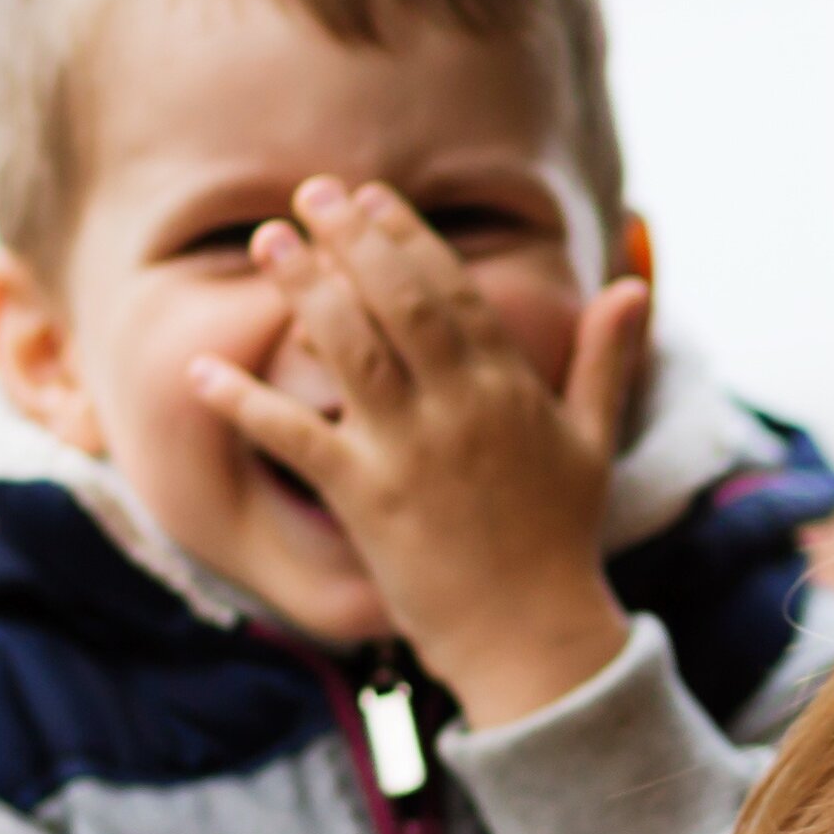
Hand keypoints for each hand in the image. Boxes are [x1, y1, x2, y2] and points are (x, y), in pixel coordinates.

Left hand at [189, 175, 649, 727]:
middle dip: (350, 239)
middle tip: (309, 193)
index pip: (452, 290)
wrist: (534, 640)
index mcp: (510, 388)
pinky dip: (245, 403)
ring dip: (303, 289)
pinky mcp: (367, 499)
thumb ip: (605, 360)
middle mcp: (459, 408)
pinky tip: (200, 370)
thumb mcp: (594, 443)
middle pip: (396, 300)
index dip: (406, 237)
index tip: (369, 198)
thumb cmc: (562, 544)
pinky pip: (296, 438)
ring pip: (348, 348)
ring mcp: (410, 451)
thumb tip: (633, 286)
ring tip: (268, 242)